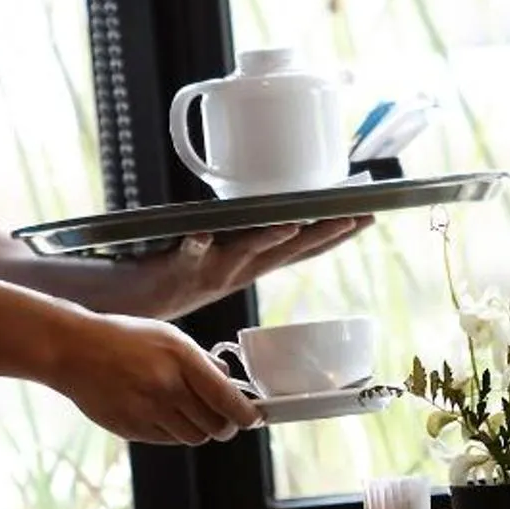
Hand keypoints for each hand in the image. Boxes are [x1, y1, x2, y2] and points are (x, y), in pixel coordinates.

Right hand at [50, 313, 261, 443]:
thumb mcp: (170, 337)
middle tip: (224, 419)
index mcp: (182, 360)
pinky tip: (161, 413)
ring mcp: (148, 411)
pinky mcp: (132, 429)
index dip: (247, 415)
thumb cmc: (125, 339)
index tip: (252, 418)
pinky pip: (168, 440)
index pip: (228, 401)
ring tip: (187, 412)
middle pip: (216, 427)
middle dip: (225, 426)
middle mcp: (167, 388)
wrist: (74, 350)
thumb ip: (202, 362)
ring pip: (194, 438)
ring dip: (198, 429)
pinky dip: (173, 432)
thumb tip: (229, 381)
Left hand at [128, 217, 370, 318]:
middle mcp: (240, 269)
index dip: (336, 235)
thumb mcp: (227, 254)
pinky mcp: (180, 267)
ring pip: (246, 253)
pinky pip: (188, 255)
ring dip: (268, 240)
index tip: (368, 217)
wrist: (141, 301)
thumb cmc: (183, 271)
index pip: (303, 249)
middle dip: (321, 234)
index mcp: (254, 263)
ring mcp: (212, 270)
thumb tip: (281, 207)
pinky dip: (195, 246)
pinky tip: (201, 236)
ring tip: (292, 225)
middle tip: (351, 219)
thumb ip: (251, 233)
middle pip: (288, 251)